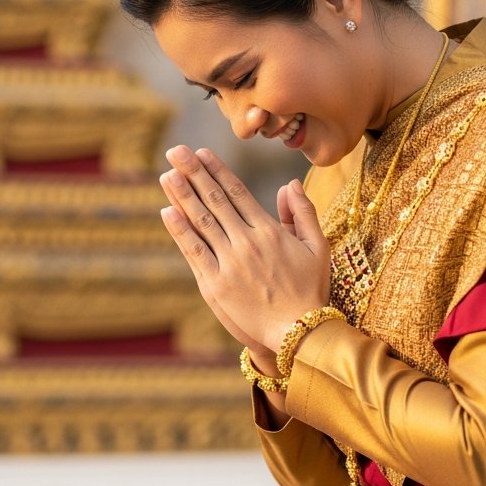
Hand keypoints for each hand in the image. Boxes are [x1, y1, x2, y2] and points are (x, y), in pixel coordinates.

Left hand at [159, 145, 330, 353]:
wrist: (299, 334)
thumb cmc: (311, 290)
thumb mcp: (318, 247)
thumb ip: (303, 212)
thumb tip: (289, 184)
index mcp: (269, 231)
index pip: (236, 192)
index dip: (216, 170)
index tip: (201, 153)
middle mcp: (246, 242)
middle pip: (214, 200)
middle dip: (193, 173)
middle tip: (175, 151)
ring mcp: (229, 263)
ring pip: (201, 221)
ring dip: (181, 196)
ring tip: (167, 174)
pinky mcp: (215, 285)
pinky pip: (194, 252)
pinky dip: (180, 231)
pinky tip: (167, 212)